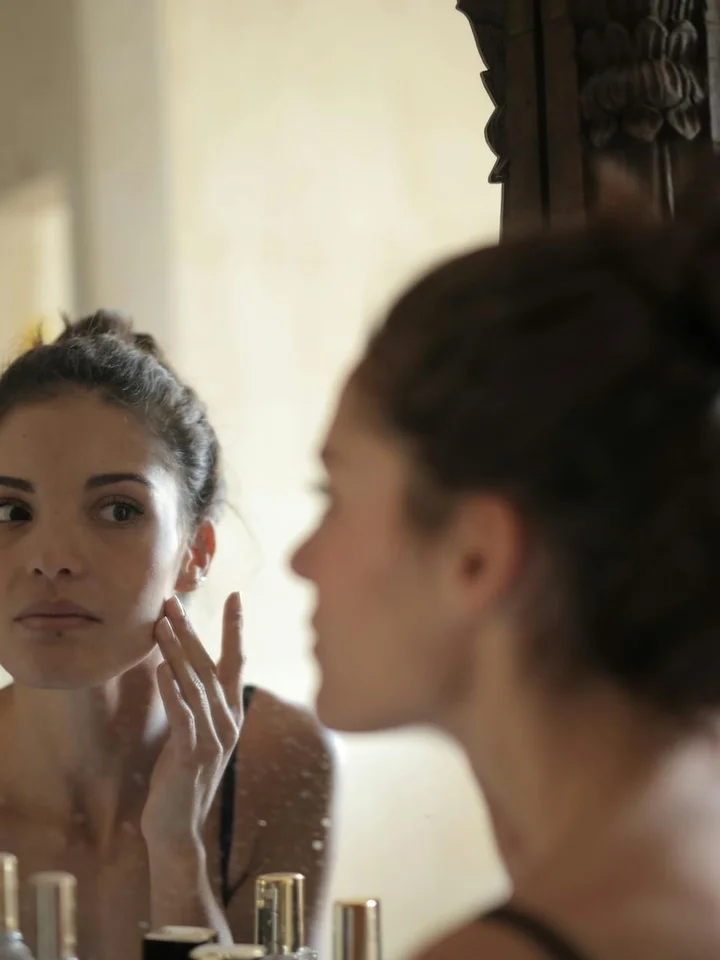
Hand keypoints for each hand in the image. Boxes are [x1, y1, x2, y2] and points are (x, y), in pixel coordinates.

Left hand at [141, 592, 243, 855]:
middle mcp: (227, 721)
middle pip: (209, 665)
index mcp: (230, 714)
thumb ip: (195, 703)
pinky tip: (161, 669)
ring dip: (176, 651)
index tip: (235, 595)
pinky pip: (182, 715)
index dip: (234, 628)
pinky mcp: (192, 754)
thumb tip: (179, 667)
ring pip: (194, 684)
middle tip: (174, 600)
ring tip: (161, 624)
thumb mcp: (193, 734)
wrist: (177, 829)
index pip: (235, 661)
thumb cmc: (180, 779)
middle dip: (191, 630)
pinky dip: (172, 691)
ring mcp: (213, 738)